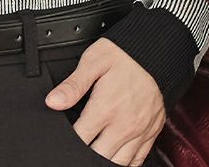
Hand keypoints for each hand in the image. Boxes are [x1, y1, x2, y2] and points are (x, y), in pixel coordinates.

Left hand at [44, 37, 165, 165]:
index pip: (81, 138)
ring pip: (119, 163)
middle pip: (99, 156)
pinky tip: (115, 156)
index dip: (70, 140)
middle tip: (80, 142)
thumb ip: (73, 85)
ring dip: (104, 159)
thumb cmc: (123, 56)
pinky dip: (125, 163)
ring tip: (95, 149)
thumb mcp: (93, 62)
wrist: (155, 52)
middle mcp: (123, 125)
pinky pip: (138, 161)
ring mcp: (139, 132)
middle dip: (85, 152)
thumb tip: (53, 101)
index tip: (66, 135)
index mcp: (105, 108)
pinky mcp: (151, 133)